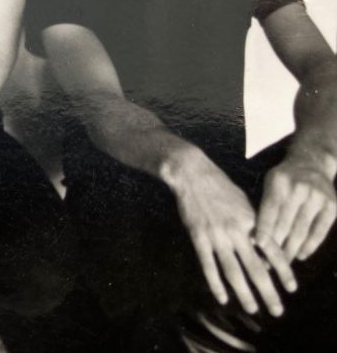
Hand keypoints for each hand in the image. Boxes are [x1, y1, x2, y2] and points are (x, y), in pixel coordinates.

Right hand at [172, 156, 295, 315]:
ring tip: (252, 309)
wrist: (192, 173)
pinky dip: (215, 283)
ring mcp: (217, 235)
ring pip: (233, 271)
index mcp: (252, 221)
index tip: (292, 289)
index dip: (284, 271)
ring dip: (244, 293)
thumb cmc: (220, 187)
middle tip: (277, 310)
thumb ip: (255, 225)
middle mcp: (237, 231)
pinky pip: (208, 265)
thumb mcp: (244, 202)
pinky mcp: (198, 236)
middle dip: (268, 292)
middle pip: (256, 267)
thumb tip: (264, 252)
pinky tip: (222, 298)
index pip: (273, 251)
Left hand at [257, 155, 336, 261]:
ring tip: (282, 264)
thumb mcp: (269, 183)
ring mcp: (318, 197)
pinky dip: (310, 245)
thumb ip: (264, 205)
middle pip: (285, 223)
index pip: (269, 210)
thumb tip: (254, 237)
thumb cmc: (283, 178)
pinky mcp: (332, 206)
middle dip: (275, 245)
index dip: (264, 229)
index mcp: (278, 181)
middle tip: (266, 262)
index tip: (258, 246)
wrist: (312, 162)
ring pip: (302, 230)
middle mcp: (299, 188)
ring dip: (291, 250)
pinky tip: (301, 255)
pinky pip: (320, 231)